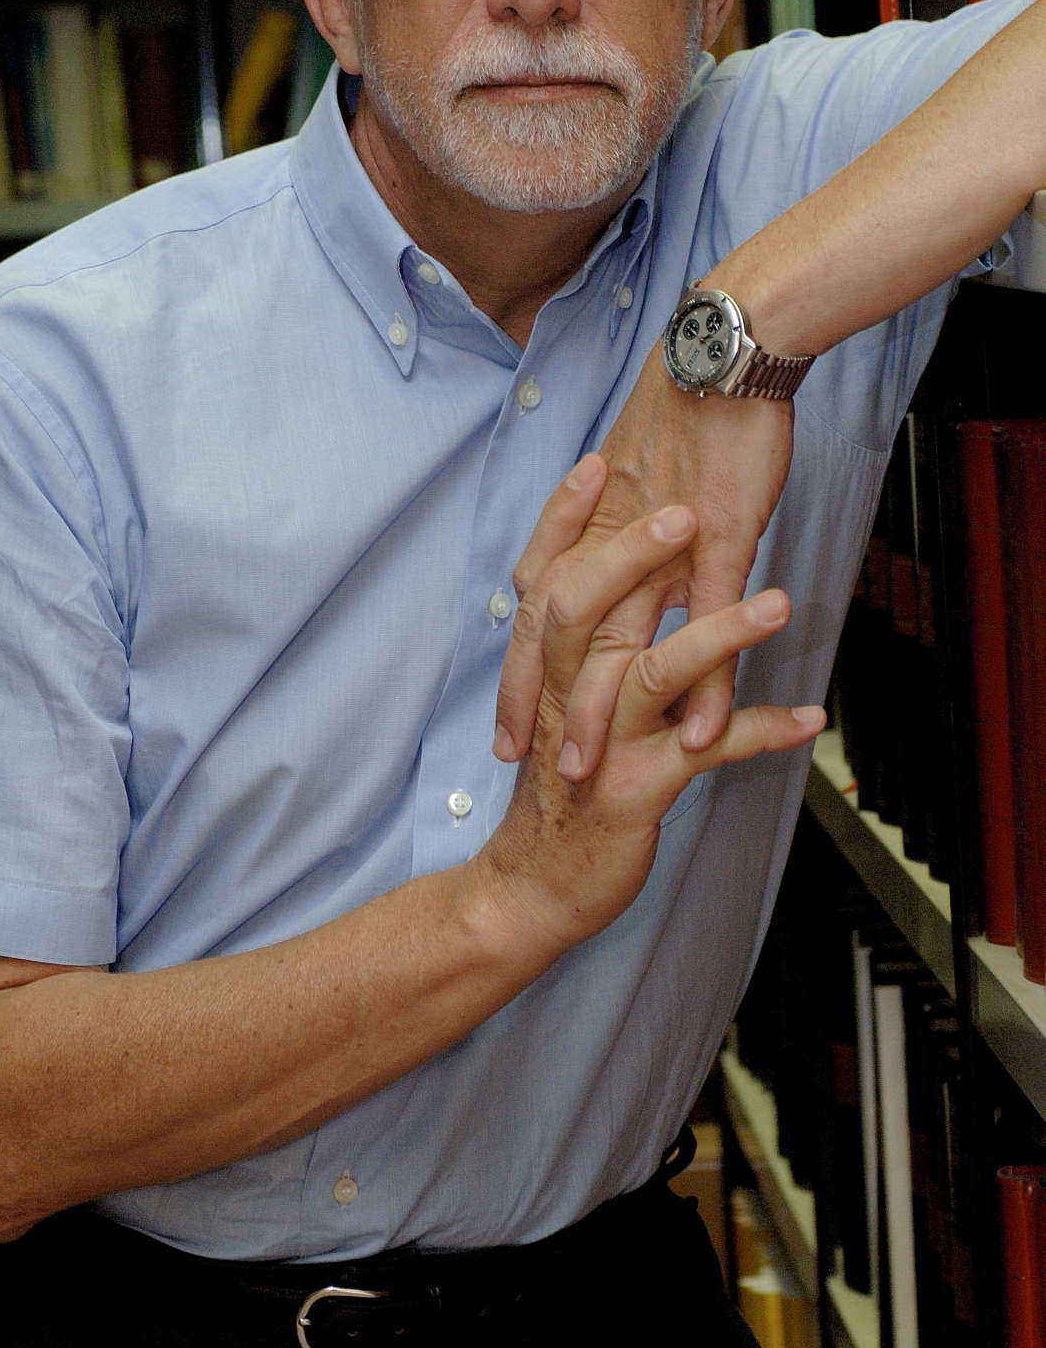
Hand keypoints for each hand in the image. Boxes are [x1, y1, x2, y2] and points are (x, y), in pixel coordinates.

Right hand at [479, 497, 822, 952]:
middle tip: (685, 511)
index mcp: (549, 665)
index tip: (596, 460)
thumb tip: (636, 582)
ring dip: (720, 635)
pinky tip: (810, 718)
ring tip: (780, 604)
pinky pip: (706, 752)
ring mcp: (602, 741)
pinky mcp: (638, 789)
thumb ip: (598, 644)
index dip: (566, 518)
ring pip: (653, 673)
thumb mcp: (573, 704)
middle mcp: (566, 694)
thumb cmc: (566, 783)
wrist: (537, 886)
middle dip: (633, 555)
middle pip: (583, 607)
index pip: (542, 573)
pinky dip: (760, 732)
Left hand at [494, 342, 793, 779]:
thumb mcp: (650, 478)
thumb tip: (624, 567)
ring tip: (591, 770)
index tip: (506, 721)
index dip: (517, 668)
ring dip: (602, 714)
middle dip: (539, 707)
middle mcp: (611, 541)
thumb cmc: (693, 410)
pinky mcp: (716, 544)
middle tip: (527, 766)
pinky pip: (703, 628)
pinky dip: (704, 688)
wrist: (725, 353)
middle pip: (557, 640)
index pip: (534, 609)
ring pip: (617, 644)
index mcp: (590, 525)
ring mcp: (661, 548)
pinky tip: (697, 734)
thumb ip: (630, 529)